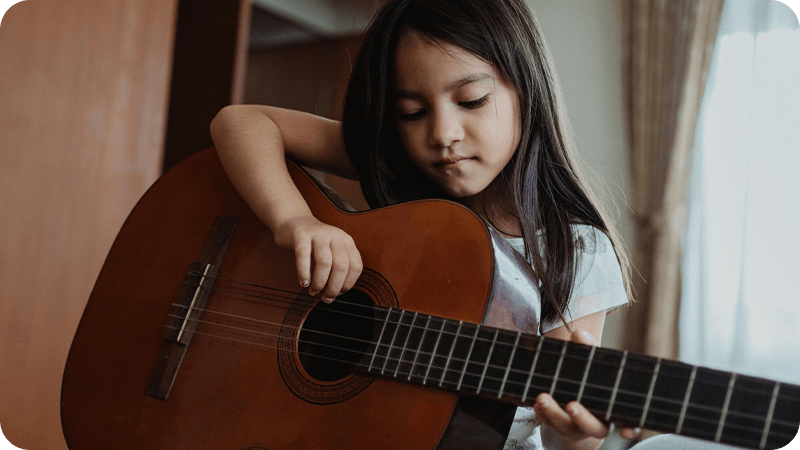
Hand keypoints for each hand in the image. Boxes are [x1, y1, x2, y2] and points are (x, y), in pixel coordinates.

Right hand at [273, 215, 362, 301]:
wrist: (293, 222)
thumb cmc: (313, 244)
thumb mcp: (331, 252)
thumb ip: (336, 268)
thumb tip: (335, 294)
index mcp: (346, 242)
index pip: (356, 266)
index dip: (348, 284)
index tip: (338, 294)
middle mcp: (336, 236)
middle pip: (341, 266)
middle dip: (333, 287)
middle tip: (325, 297)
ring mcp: (319, 234)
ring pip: (325, 262)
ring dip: (319, 282)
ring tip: (313, 291)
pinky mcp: (301, 235)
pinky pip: (303, 256)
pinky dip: (304, 273)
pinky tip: (303, 283)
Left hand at [534, 329, 640, 448]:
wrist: (570, 404)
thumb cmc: (588, 380)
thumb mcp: (590, 363)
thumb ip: (587, 348)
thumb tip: (579, 333)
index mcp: (613, 408)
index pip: (629, 423)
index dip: (631, 429)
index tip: (626, 433)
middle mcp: (597, 422)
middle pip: (594, 427)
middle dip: (582, 418)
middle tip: (571, 406)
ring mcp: (577, 428)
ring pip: (568, 427)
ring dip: (554, 414)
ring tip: (542, 399)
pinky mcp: (558, 428)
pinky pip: (550, 425)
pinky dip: (543, 416)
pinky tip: (536, 405)